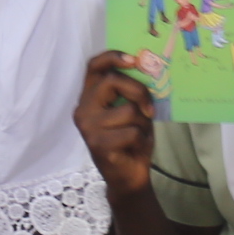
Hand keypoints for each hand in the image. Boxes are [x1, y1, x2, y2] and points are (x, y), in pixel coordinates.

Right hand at [74, 51, 159, 200]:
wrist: (128, 177)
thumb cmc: (131, 139)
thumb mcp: (132, 110)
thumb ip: (131, 92)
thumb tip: (149, 68)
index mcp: (89, 97)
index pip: (94, 66)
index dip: (112, 57)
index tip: (133, 59)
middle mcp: (83, 109)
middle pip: (112, 81)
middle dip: (139, 91)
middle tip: (150, 108)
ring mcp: (88, 127)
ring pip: (128, 110)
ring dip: (142, 123)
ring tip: (138, 134)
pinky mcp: (98, 144)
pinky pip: (131, 132)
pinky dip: (141, 139)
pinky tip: (134, 148)